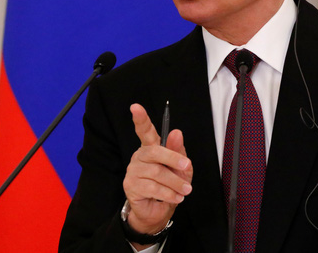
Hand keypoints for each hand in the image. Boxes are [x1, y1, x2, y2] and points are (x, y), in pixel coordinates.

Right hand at [123, 103, 192, 235]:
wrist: (159, 210)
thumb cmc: (170, 184)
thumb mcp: (181, 167)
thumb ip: (178, 151)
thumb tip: (176, 132)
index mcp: (151, 147)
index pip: (145, 130)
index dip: (141, 118)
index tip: (135, 107)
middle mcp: (140, 156)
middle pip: (154, 151)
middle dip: (173, 158)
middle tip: (186, 166)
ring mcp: (133, 171)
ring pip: (156, 172)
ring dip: (175, 182)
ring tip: (185, 190)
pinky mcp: (131, 186)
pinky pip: (152, 187)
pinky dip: (168, 193)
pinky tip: (176, 197)